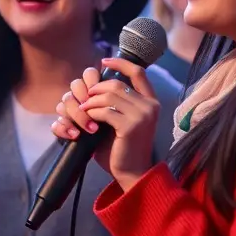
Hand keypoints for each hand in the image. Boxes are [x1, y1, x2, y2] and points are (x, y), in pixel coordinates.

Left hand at [52, 58, 159, 190]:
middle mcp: (150, 106)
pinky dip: (92, 113)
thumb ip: (116, 102)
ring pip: (109, 96)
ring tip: (83, 110)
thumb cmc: (123, 147)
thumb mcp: (123, 119)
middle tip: (85, 99)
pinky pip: (105, 111)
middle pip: (116, 84)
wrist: (132, 173)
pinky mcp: (131, 126)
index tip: (103, 61)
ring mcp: (143, 115)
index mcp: (151, 101)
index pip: (138, 72)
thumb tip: (97, 82)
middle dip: (95, 89)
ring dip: (91, 102)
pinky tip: (87, 120)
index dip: (120, 63)